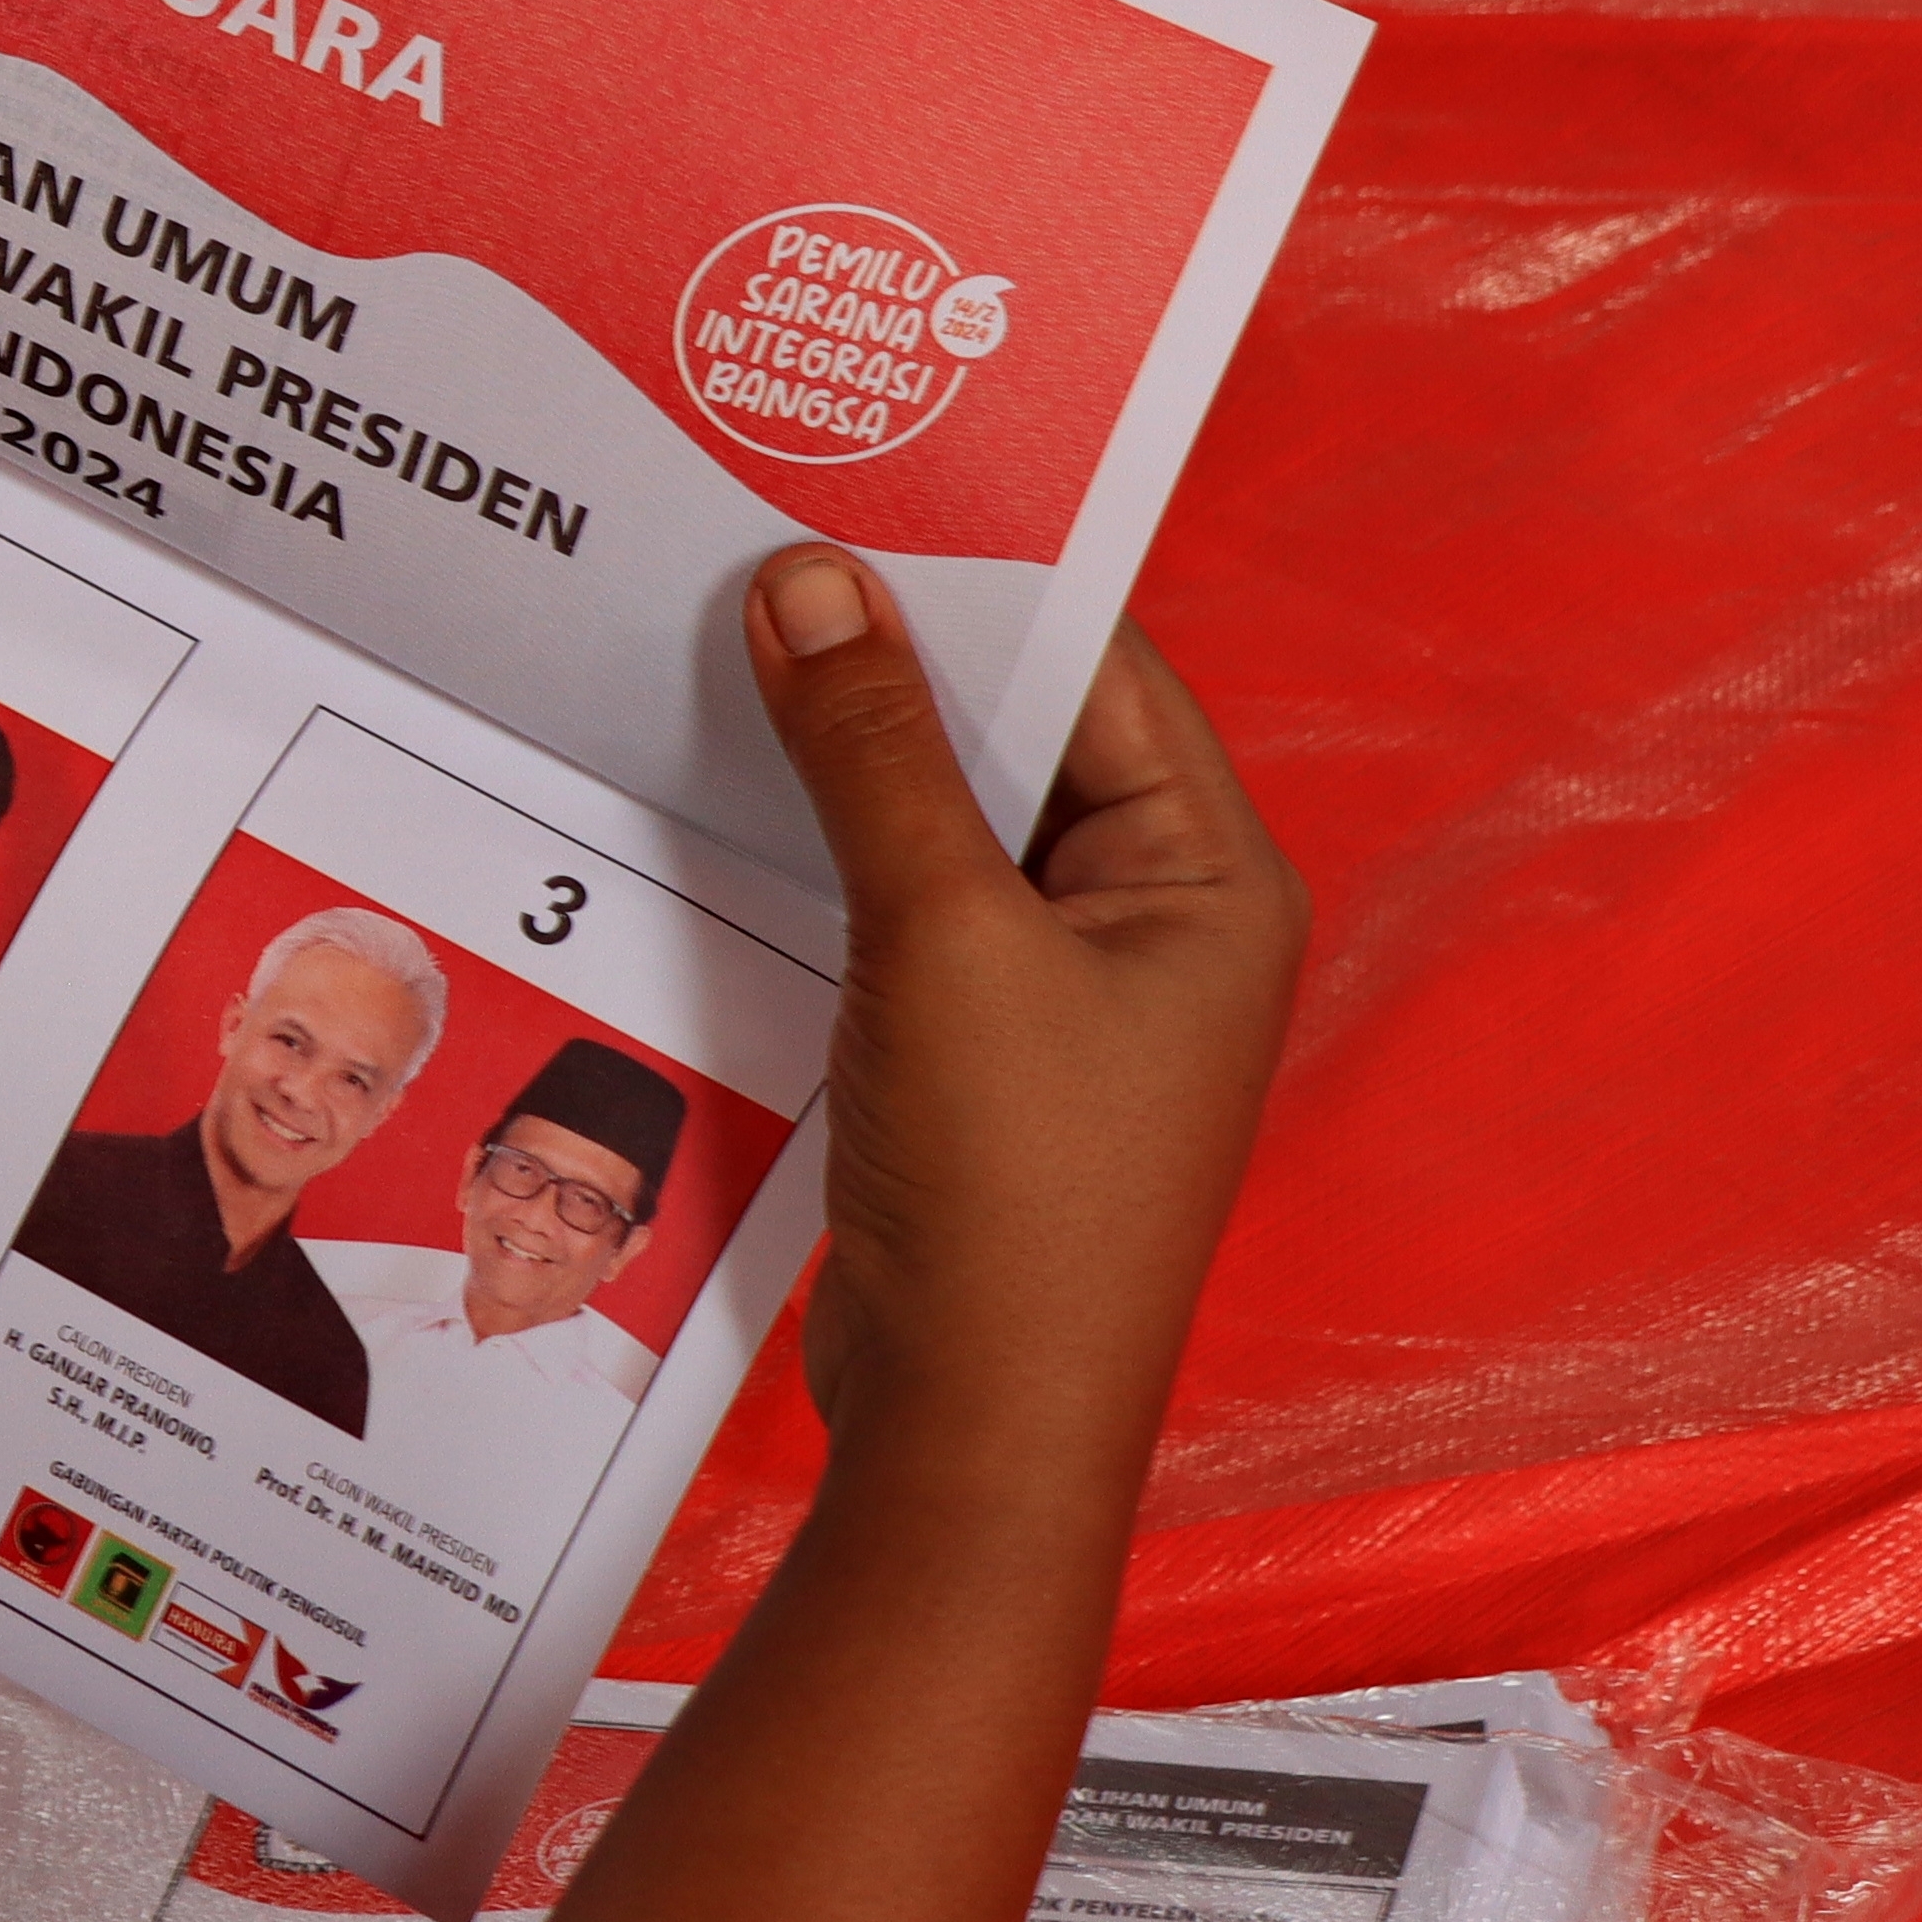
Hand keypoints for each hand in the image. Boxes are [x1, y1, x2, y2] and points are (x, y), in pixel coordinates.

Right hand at [743, 549, 1303, 1470]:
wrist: (975, 1430)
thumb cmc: (1014, 1194)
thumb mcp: (938, 939)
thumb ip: (872, 754)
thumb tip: (815, 581)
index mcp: (1210, 876)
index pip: (1097, 669)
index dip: (974, 580)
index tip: (842, 492)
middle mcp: (1158, 920)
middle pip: (1016, 738)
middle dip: (887, 661)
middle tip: (747, 552)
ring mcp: (1067, 994)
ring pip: (944, 823)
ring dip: (841, 761)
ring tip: (711, 657)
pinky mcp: (979, 1054)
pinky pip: (900, 908)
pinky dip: (822, 856)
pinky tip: (721, 805)